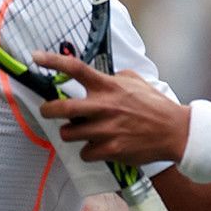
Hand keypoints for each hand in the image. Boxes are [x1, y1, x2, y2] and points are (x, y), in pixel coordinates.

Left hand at [35, 51, 190, 165]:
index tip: (36, 57)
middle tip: (48, 110)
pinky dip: (89, 151)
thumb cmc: (155, 105)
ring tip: (82, 132)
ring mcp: (105, 130)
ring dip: (71, 133)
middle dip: (48, 110)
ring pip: (68, 134)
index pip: (75, 69)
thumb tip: (100, 77)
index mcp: (109, 86)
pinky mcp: (110, 150)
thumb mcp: (136, 81)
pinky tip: (100, 147)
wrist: (174, 131)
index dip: (52, 61)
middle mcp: (104, 106)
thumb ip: (114, 77)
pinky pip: (85, 153)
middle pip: (60, 108)